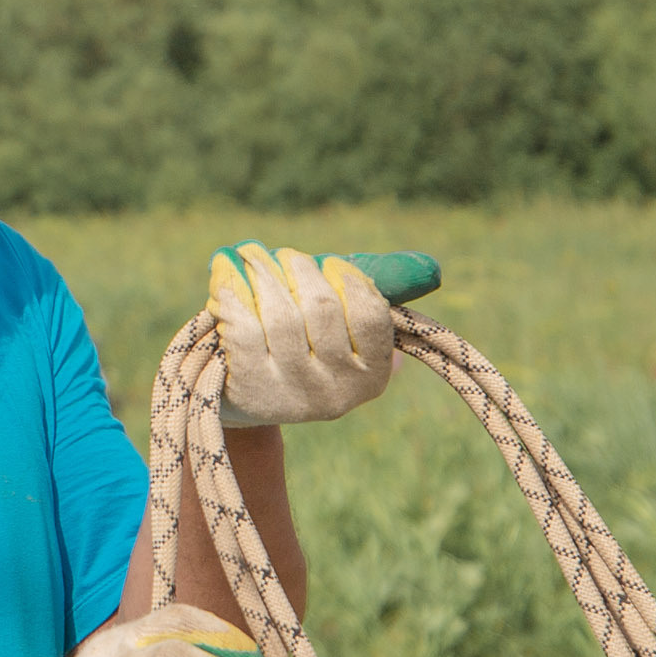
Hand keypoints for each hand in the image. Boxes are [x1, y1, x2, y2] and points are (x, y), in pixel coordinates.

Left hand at [206, 242, 439, 426]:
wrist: (241, 401)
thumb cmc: (296, 348)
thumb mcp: (337, 328)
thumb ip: (366, 294)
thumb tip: (429, 268)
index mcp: (371, 377)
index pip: (370, 316)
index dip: (349, 278)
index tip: (329, 263)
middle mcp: (337, 393)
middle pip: (321, 308)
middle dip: (299, 268)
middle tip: (282, 255)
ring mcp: (293, 396)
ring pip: (281, 315)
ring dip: (263, 273)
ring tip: (251, 255)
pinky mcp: (251, 391)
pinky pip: (244, 328)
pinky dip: (233, 296)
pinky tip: (227, 281)